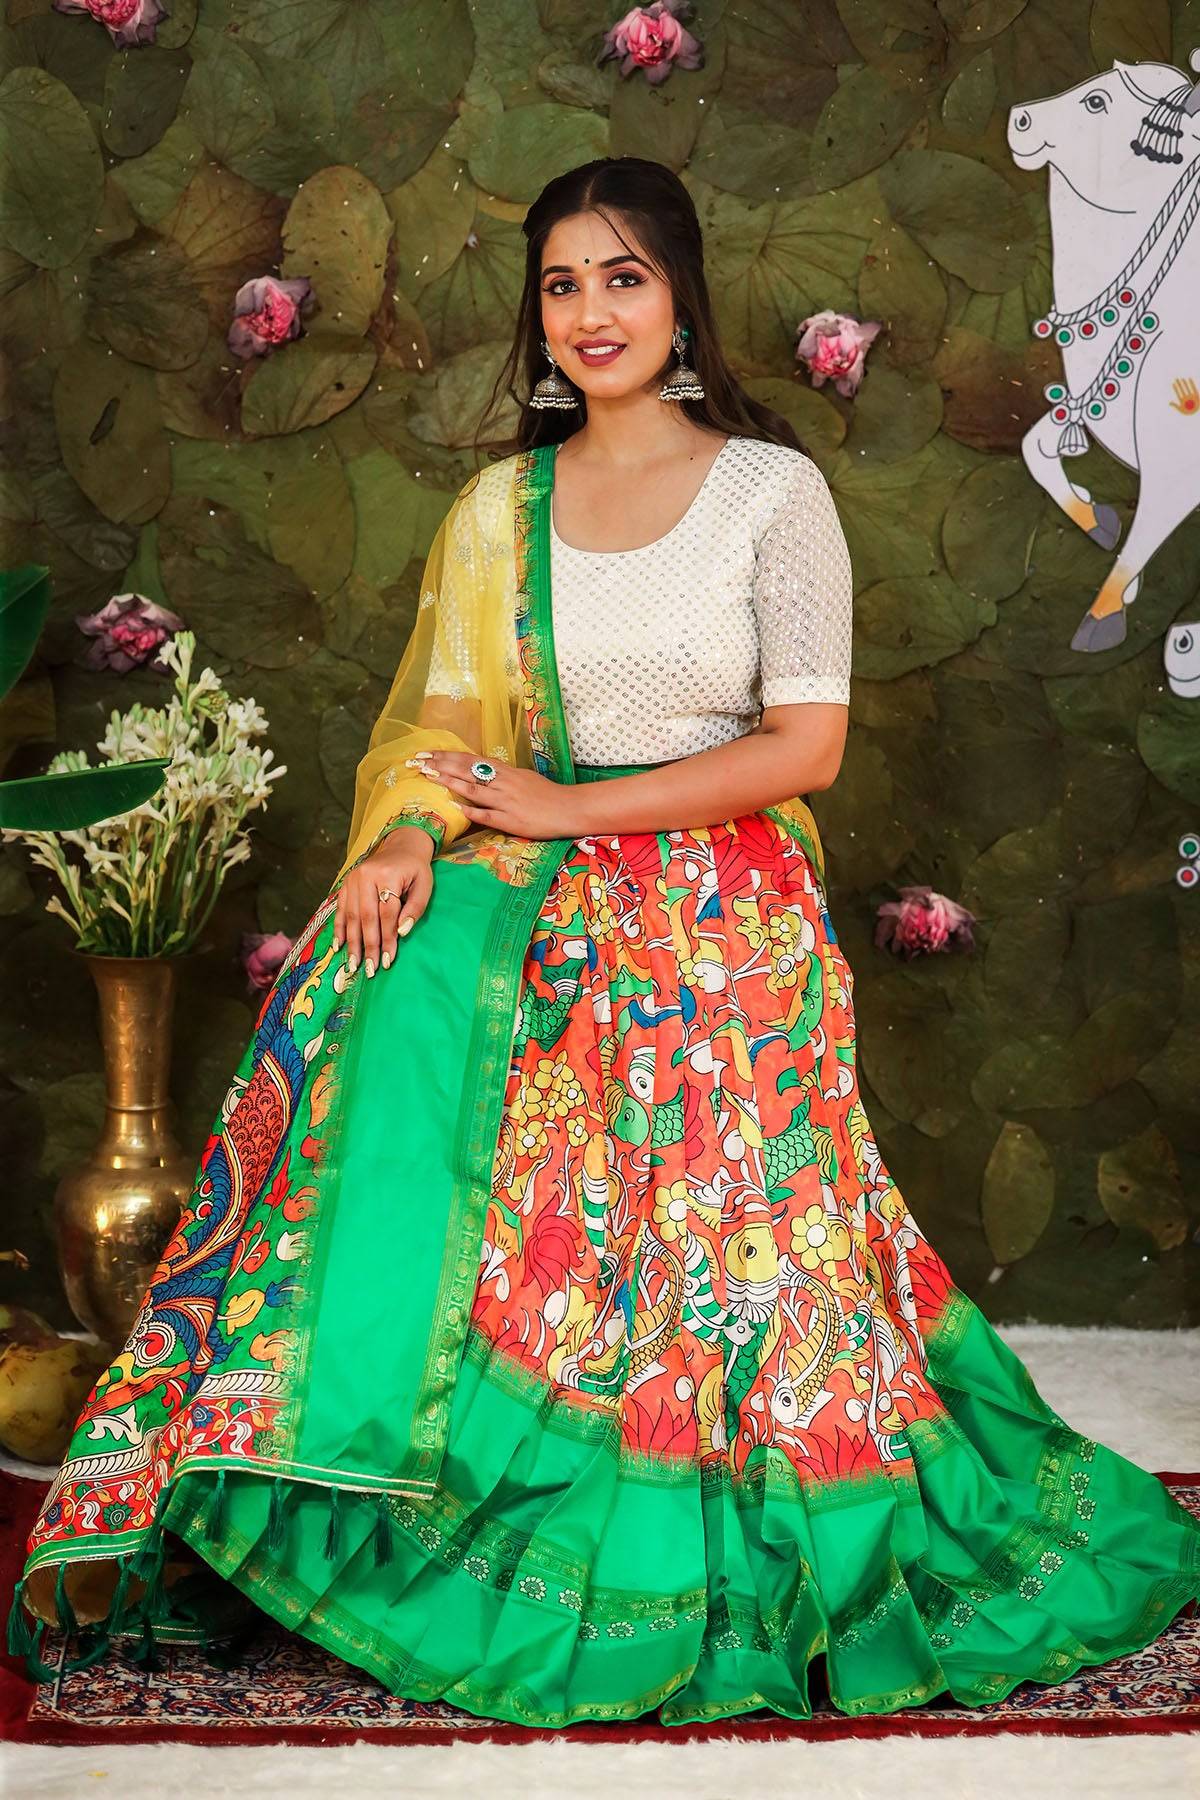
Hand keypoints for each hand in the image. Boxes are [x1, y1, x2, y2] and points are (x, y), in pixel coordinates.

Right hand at [332, 830, 433, 977]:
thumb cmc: (415, 869)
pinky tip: (338, 947)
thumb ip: (415, 908)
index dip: (387, 938)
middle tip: (369, 969)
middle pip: (366, 917)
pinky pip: (340, 910)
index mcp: (387, 875)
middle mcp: (365, 876)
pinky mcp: (345, 884)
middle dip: (368, 945)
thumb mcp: (424, 885)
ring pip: (351, 916)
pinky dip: (339, 929)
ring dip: (352, 943)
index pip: (387, 913)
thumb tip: (402, 932)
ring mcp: (352, 880)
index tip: (387, 960)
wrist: (400, 846)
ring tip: (354, 965)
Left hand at [410, 750, 585, 839]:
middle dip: (441, 764)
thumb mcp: (523, 777)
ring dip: (450, 782)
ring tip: (430, 776)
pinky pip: (488, 815)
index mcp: (505, 771)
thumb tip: (481, 772)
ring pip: (474, 789)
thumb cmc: (547, 794)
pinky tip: (456, 807)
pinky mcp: (511, 820)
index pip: (471, 760)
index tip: (428, 752)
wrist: (569, 808)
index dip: (448, 756)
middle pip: (467, 770)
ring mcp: (506, 801)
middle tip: (419, 760)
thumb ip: (501, 776)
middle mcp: (503, 782)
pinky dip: (472, 811)